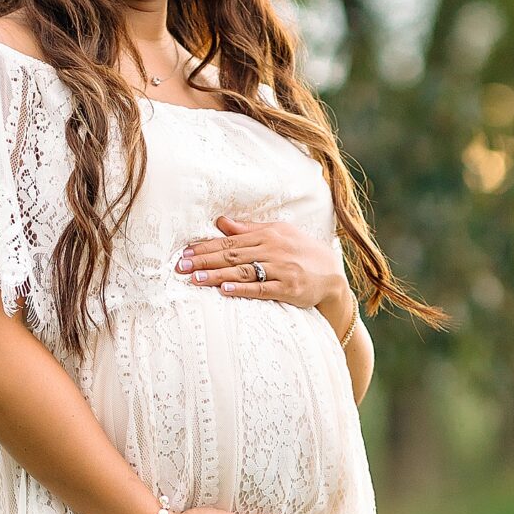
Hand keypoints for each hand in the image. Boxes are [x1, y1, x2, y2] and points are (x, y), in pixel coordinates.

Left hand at [175, 213, 349, 317]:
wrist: (332, 275)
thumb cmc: (302, 252)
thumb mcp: (278, 234)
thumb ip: (248, 230)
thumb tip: (220, 222)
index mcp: (267, 235)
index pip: (229, 241)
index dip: (205, 246)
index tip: (185, 252)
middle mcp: (272, 250)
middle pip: (232, 255)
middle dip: (204, 260)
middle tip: (181, 266)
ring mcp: (281, 269)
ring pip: (243, 271)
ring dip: (218, 275)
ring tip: (196, 278)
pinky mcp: (289, 288)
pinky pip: (262, 289)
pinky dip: (243, 289)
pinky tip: (226, 290)